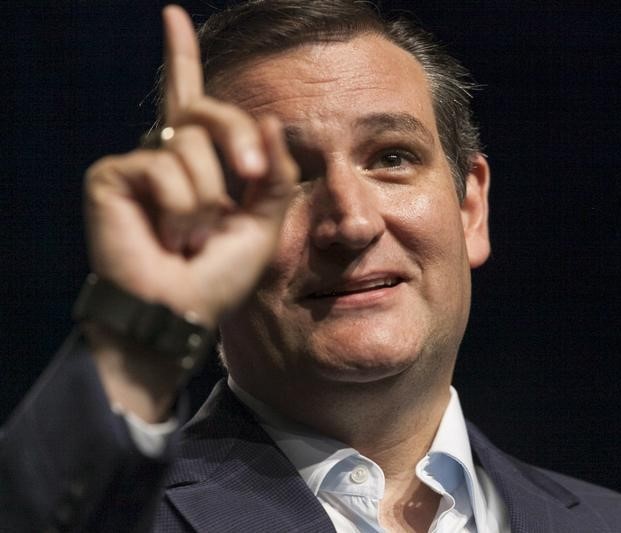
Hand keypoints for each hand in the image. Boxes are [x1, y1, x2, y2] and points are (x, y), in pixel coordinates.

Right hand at [82, 6, 297, 420]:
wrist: (182, 312)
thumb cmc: (219, 275)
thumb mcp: (263, 221)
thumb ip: (270, 172)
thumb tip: (271, 122)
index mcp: (200, 163)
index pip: (192, 101)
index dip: (181, 56)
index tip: (173, 15)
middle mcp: (166, 155)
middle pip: (205, 110)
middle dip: (236, 139)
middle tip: (247, 177)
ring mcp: (139, 164)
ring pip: (189, 147)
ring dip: (205, 201)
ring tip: (187, 238)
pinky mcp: (113, 175)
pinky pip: (162, 167)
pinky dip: (179, 208)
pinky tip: (166, 237)